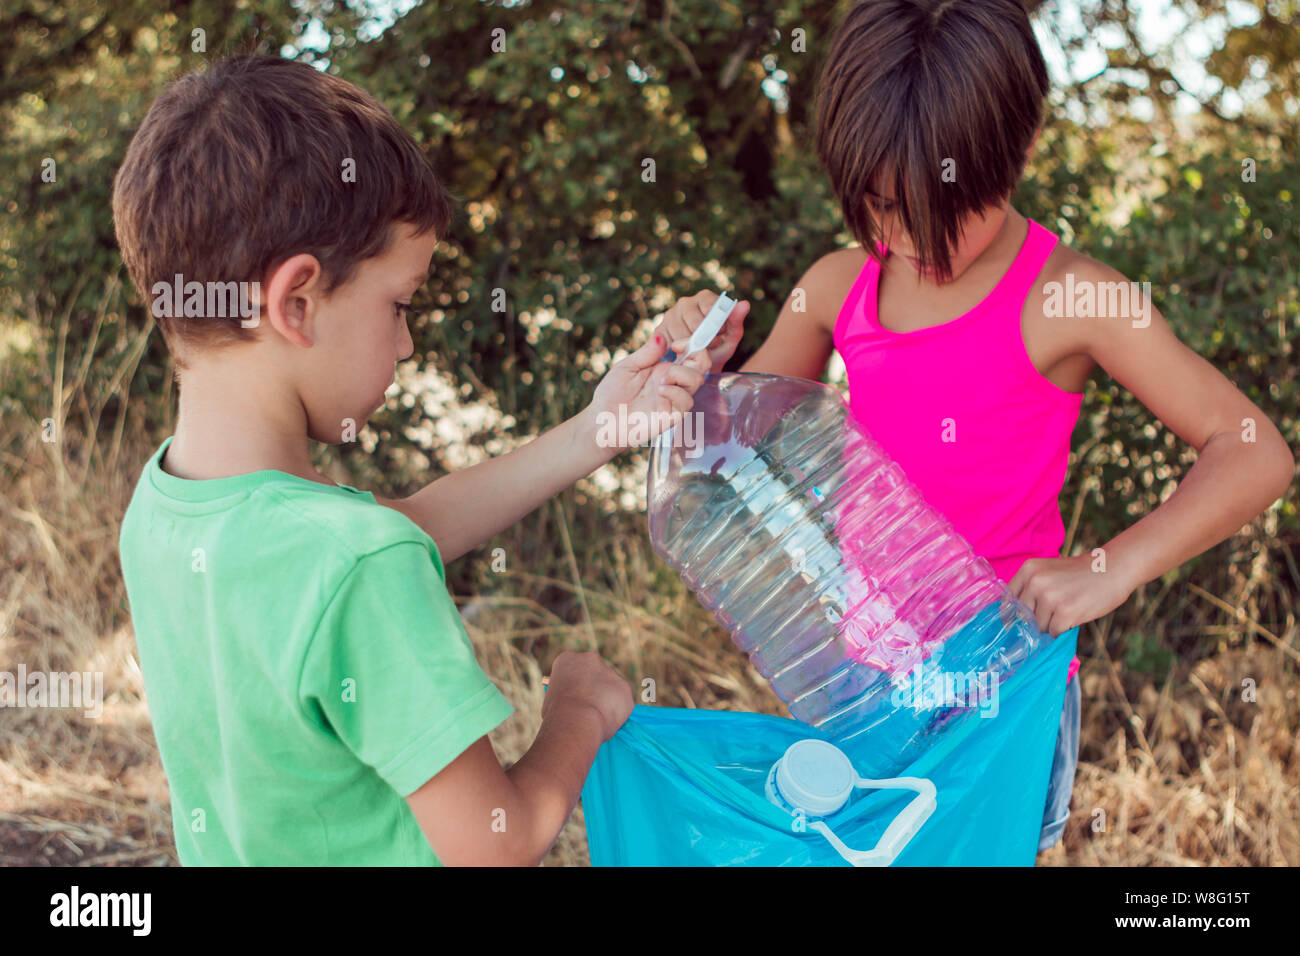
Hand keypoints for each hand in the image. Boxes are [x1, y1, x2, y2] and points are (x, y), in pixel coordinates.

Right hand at [542, 650, 634, 741]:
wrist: (577, 721)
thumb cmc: (557, 714)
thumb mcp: (551, 699)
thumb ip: (565, 695)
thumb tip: (570, 704)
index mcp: (568, 659)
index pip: (573, 668)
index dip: (574, 685)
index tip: (574, 697)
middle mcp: (590, 659)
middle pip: (594, 672)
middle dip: (594, 687)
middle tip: (589, 706)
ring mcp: (610, 672)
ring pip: (610, 687)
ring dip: (606, 700)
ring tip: (596, 717)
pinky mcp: (625, 687)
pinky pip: (622, 700)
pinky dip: (617, 710)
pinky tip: (606, 720)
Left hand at [582, 331, 710, 453]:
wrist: (604, 420)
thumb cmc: (612, 395)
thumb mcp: (628, 366)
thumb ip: (647, 353)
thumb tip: (661, 337)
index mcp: (664, 369)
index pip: (691, 354)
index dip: (691, 344)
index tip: (676, 344)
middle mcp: (673, 383)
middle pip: (702, 365)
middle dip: (695, 355)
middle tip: (675, 355)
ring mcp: (674, 399)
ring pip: (697, 381)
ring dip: (681, 374)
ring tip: (660, 381)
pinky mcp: (672, 415)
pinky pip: (686, 401)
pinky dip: (676, 393)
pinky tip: (660, 391)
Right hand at [652, 290, 748, 373]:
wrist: (699, 368)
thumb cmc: (718, 350)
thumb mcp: (731, 338)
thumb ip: (736, 321)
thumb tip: (745, 304)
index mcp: (704, 299)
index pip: (708, 304)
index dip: (715, 321)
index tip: (720, 333)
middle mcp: (685, 303)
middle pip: (692, 319)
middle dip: (703, 336)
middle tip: (709, 347)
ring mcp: (670, 316)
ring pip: (679, 331)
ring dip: (689, 346)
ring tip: (697, 352)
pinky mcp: (659, 330)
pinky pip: (667, 341)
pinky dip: (676, 351)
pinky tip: (683, 355)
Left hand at [1007, 553, 1136, 636]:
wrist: (1112, 569)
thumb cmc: (1080, 574)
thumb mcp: (1048, 571)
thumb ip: (1031, 587)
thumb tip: (1015, 617)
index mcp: (1028, 570)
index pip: (1009, 599)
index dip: (1013, 613)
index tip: (1017, 622)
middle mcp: (1035, 582)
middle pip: (1023, 615)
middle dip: (1036, 620)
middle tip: (1054, 612)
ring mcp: (1049, 597)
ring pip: (1039, 626)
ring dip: (1052, 625)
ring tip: (1068, 609)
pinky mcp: (1064, 612)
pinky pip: (1054, 632)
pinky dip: (1062, 630)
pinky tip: (1073, 617)